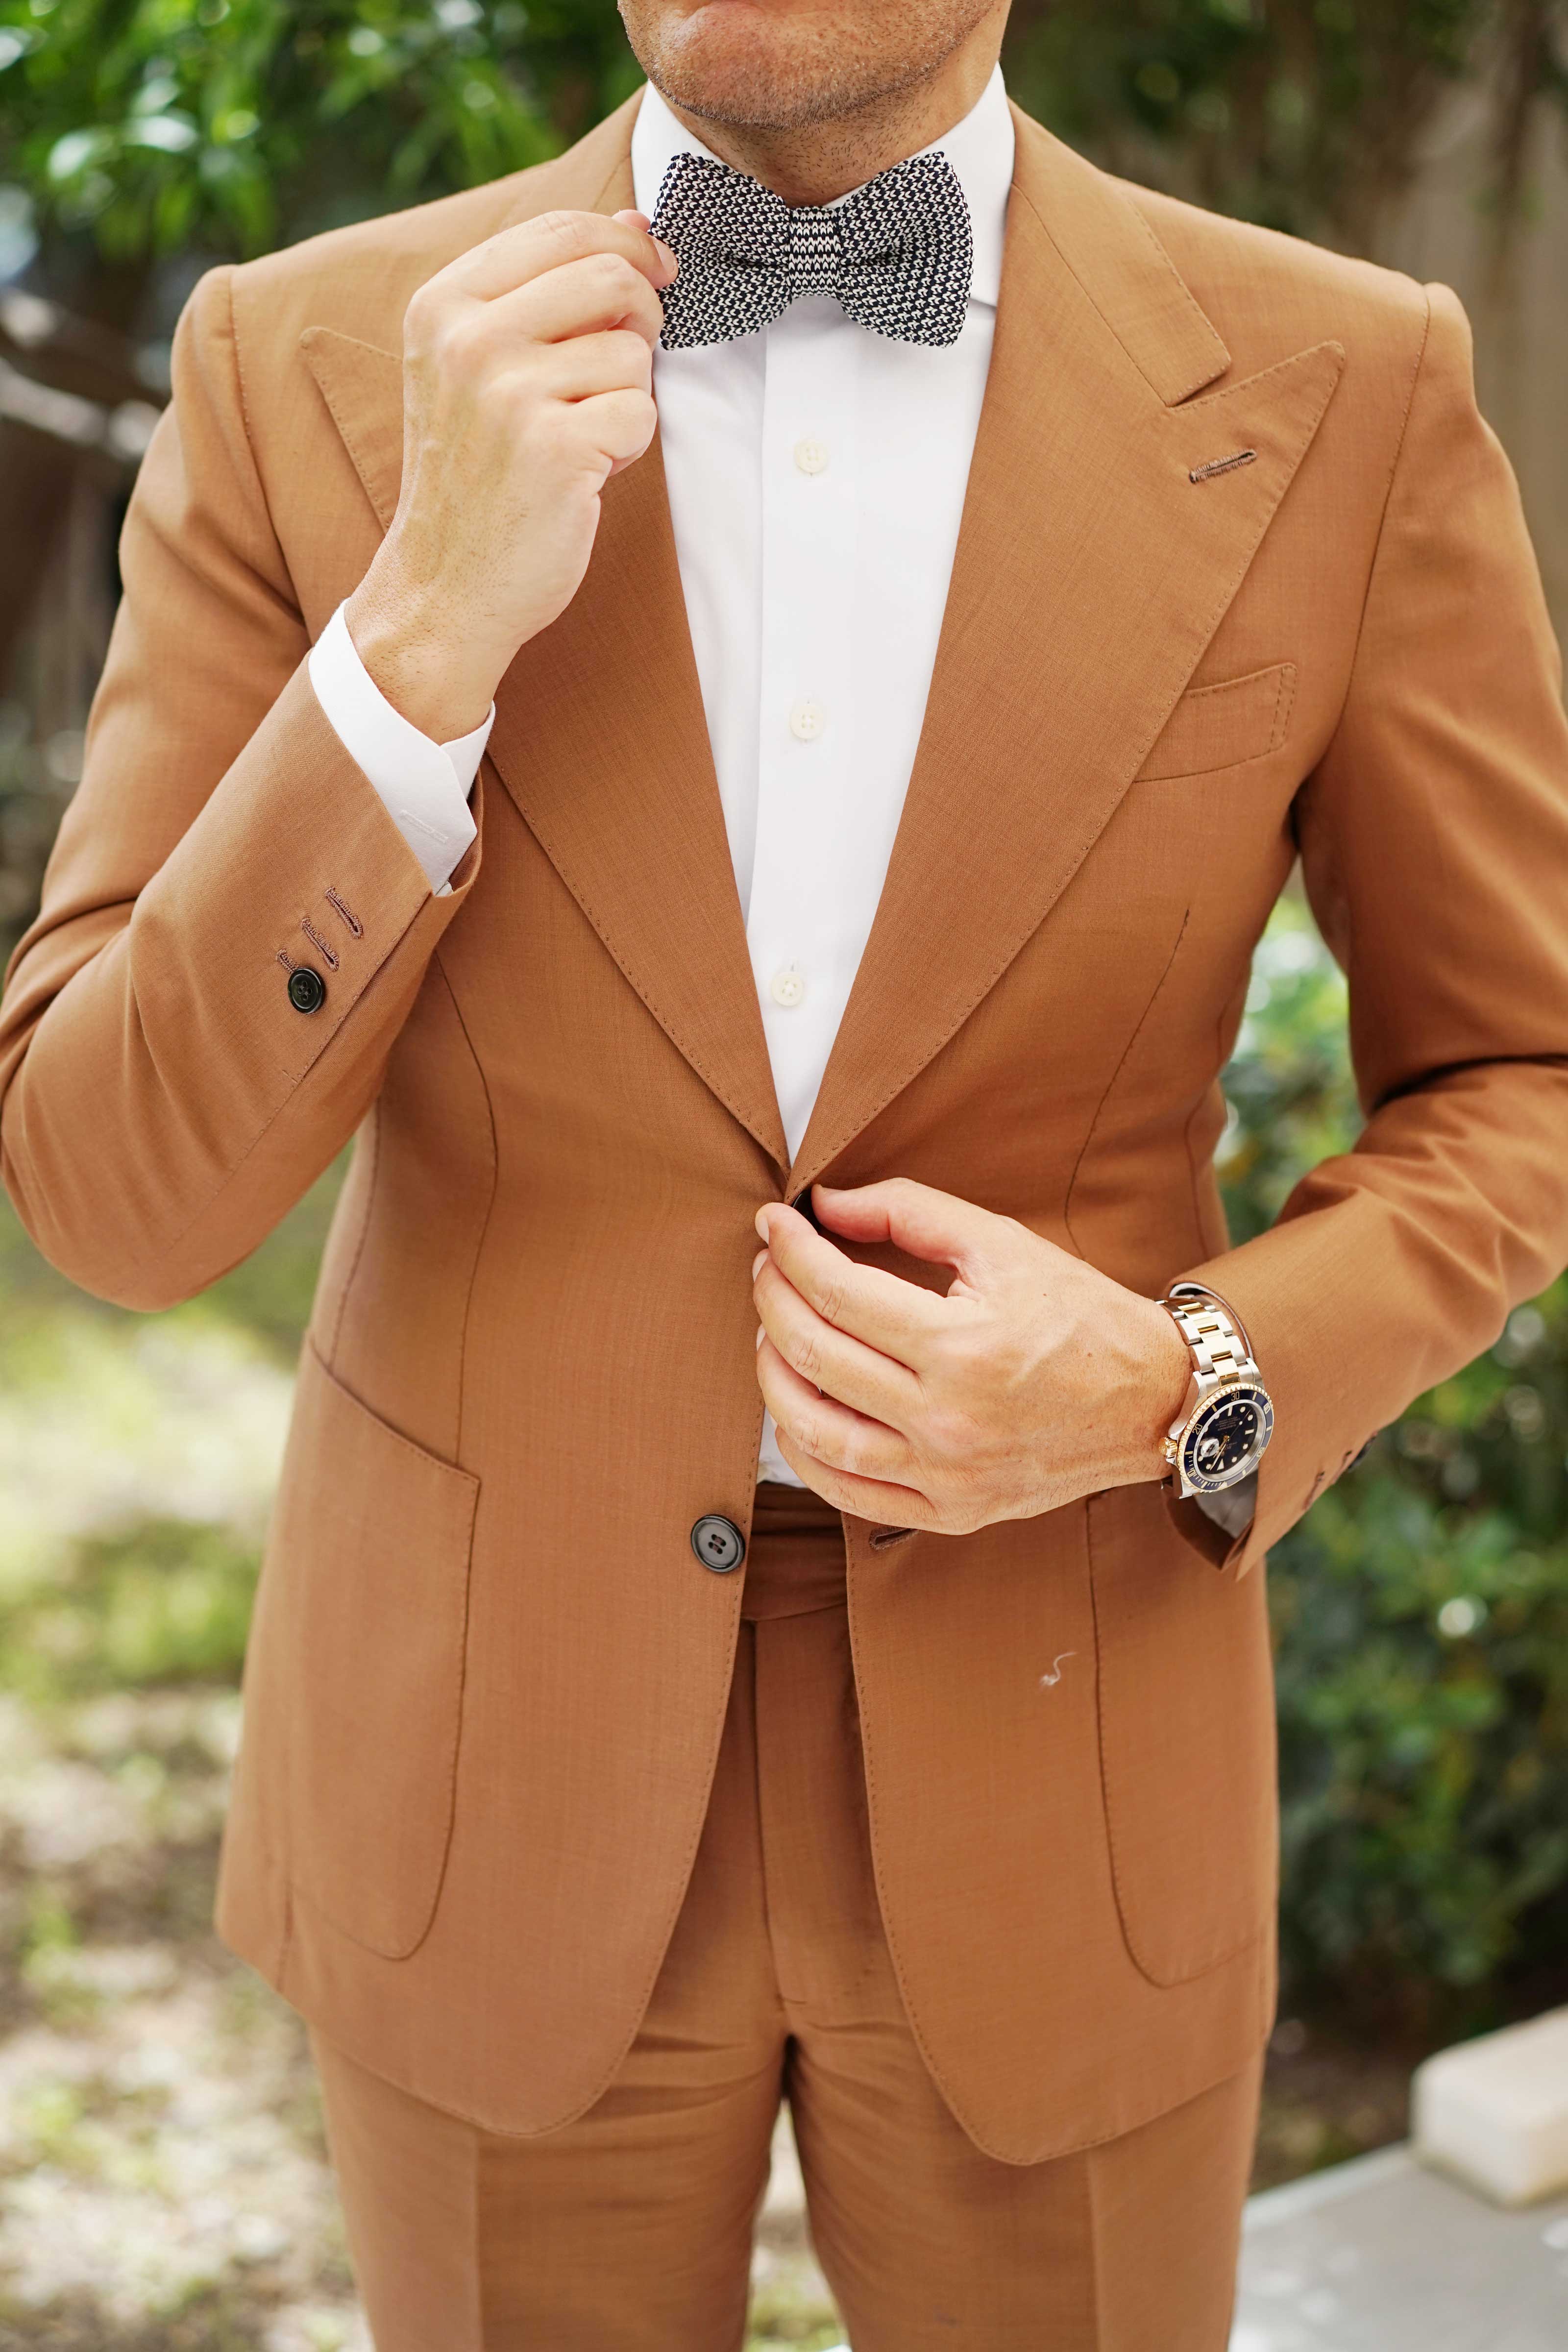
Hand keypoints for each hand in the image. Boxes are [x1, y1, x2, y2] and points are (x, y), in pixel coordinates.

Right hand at [344, 207, 676, 737]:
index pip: (561, 228)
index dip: (625, 244)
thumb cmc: (474, 475)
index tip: (654, 273)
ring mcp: (510, 394)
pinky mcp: (556, 449)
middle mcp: (469, 339)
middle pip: (610, 276)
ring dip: (625, 399)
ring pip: (633, 353)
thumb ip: (551, 289)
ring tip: (575, 438)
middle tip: (612, 373)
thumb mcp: (482, 366)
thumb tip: (637, 225)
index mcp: (444, 304)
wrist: (444, 586)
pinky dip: (626, 448)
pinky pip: (640, 415)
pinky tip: (581, 473)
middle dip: (639, 321)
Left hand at [751, 1178, 1191, 1533]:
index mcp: (963, 1347)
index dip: (791, 1251)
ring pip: (817, 1434)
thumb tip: (822, 1204)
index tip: (773, 1223)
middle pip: (816, 1358)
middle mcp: (949, 1421)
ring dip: (774, 1377)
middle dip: (773, 1300)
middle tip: (768, 1267)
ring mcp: (947, 1477)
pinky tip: (795, 1410)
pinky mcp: (952, 1513)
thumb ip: (908, 1211)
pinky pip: (849, 1494)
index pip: (838, 1294)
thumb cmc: (1077, 1314)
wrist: (1150, 1400)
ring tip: (773, 1333)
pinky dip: (805, 1453)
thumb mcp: (1002, 1243)